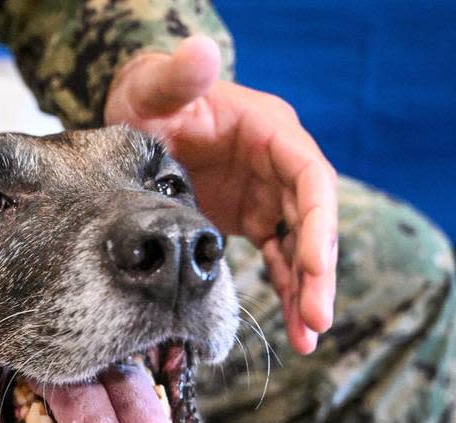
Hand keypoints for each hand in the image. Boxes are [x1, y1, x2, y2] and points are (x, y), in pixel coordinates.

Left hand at [105, 35, 337, 353]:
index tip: (315, 269)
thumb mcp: (156, 87)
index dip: (318, 225)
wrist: (137, 113)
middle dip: (317, 272)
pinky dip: (284, 291)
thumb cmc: (149, 96)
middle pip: (313, 222)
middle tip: (316, 321)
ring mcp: (266, 194)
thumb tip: (201, 50)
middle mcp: (277, 165)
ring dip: (306, 292)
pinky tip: (291, 330)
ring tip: (309, 339)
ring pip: (299, 248)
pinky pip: (276, 259)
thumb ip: (178, 74)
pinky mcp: (249, 219)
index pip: (311, 180)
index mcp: (270, 132)